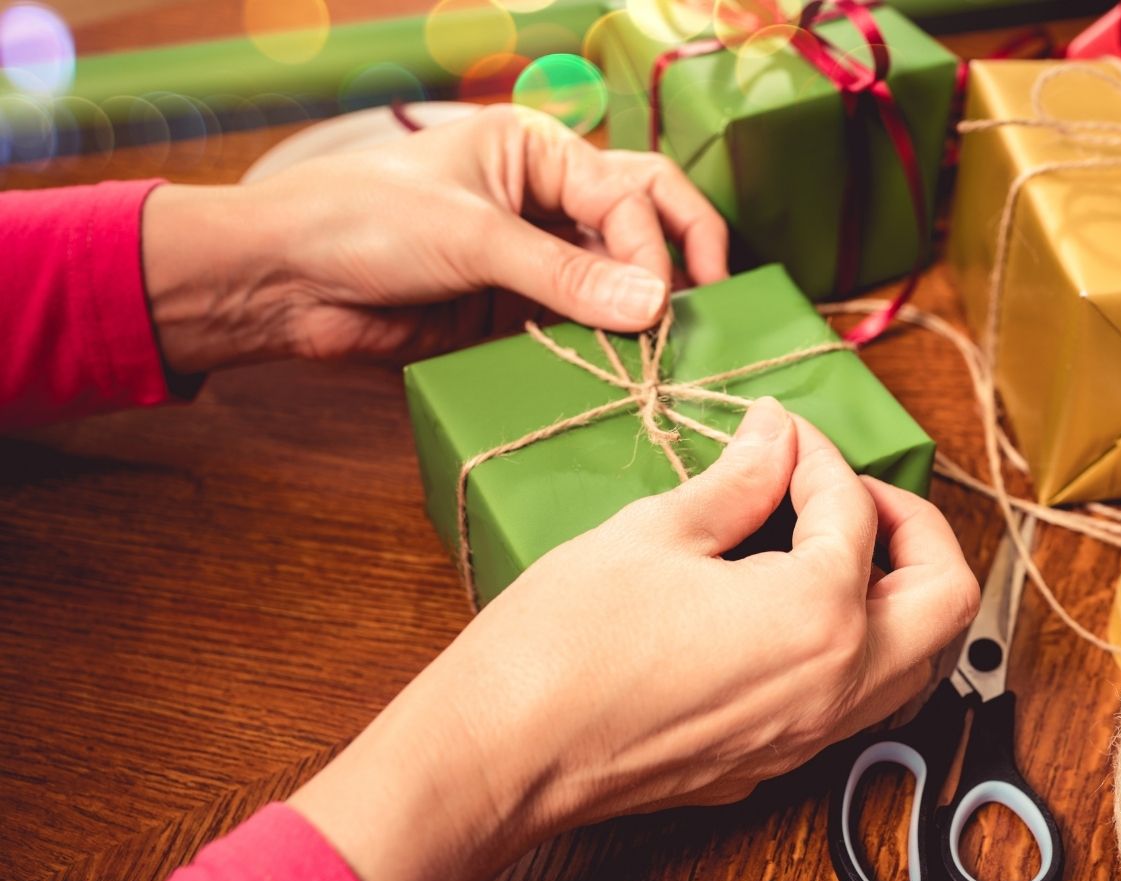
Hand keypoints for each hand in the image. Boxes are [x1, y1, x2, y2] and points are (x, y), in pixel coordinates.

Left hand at [141, 104, 728, 371]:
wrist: (285, 281)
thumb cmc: (364, 221)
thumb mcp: (471, 236)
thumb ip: (564, 274)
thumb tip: (654, 303)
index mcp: (538, 150)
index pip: (629, 191)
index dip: (656, 243)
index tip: (662, 298)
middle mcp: (545, 197)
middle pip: (642, 219)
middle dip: (678, 257)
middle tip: (710, 306)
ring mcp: (533, 255)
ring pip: (617, 276)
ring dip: (643, 306)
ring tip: (671, 346)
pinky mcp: (515, 309)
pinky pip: (580, 323)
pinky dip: (605, 343)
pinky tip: (623, 365)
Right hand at [288, 398, 978, 880]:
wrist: (503, 755)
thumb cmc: (563, 649)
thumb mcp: (653, 534)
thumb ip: (736, 483)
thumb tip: (773, 437)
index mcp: (818, 616)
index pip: (855, 510)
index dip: (818, 454)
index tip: (779, 435)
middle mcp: (837, 687)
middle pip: (945, 598)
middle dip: (913, 526)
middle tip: (849, 492)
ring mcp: (811, 736)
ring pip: (920, 664)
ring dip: (901, 595)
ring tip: (838, 548)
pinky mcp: (776, 763)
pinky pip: (863, 703)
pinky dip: (862, 647)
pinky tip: (798, 611)